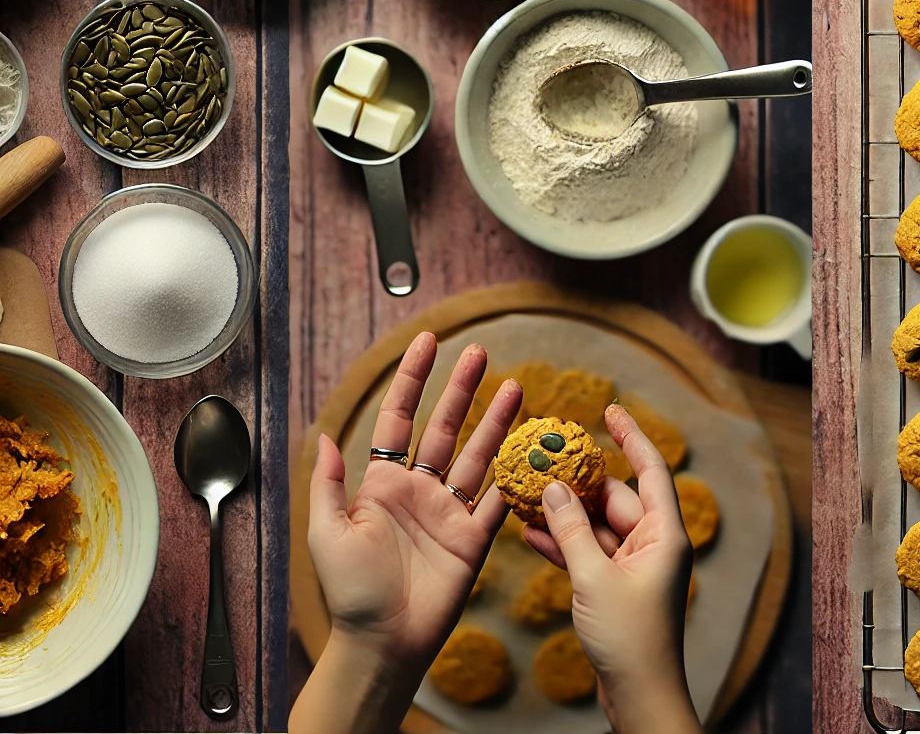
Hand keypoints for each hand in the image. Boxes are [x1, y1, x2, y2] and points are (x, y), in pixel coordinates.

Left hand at [290, 332, 521, 733]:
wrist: (383, 643)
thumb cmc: (350, 592)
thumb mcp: (327, 532)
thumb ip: (329, 483)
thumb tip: (322, 434)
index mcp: (382, 482)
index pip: (399, 417)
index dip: (413, 379)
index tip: (429, 343)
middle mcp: (419, 488)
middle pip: (445, 426)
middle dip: (461, 389)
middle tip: (480, 354)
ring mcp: (448, 511)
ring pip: (477, 455)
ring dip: (496, 422)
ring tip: (516, 388)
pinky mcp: (473, 539)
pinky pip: (498, 500)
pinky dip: (515, 476)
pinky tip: (531, 448)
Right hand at [523, 403, 700, 733]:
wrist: (640, 699)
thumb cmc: (631, 640)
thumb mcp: (594, 579)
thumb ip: (571, 530)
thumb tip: (553, 488)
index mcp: (663, 534)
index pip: (650, 470)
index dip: (631, 436)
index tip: (610, 408)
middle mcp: (650, 543)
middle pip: (612, 496)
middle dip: (577, 481)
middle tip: (544, 459)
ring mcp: (631, 564)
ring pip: (594, 524)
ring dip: (564, 514)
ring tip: (527, 493)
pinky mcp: (613, 584)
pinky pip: (586, 551)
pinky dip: (562, 543)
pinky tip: (529, 532)